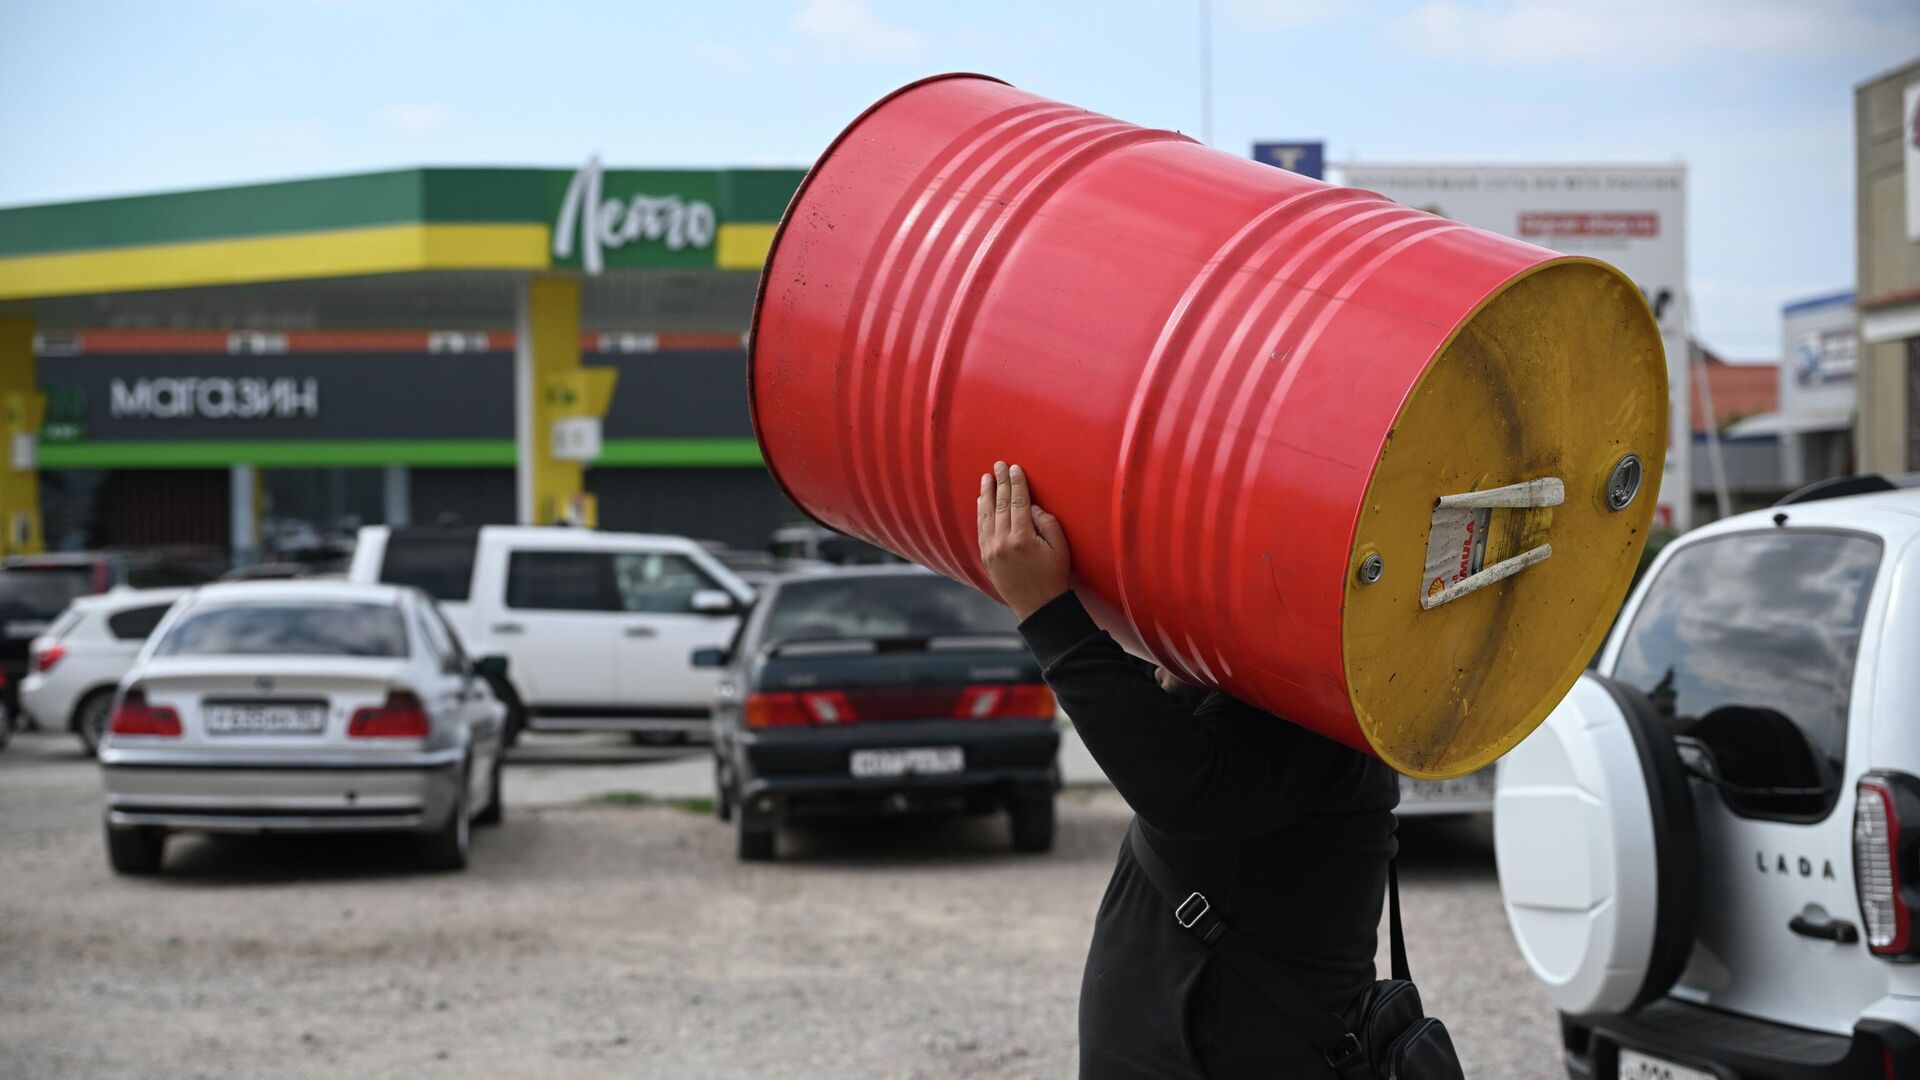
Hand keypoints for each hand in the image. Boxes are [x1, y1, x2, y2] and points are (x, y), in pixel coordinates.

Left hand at [976, 461, 1071, 619]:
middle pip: (1000, 504)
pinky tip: (981, 501)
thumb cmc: (1053, 577)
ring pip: (987, 514)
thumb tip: (1033, 507)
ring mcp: (991, 549)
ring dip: (986, 494)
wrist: (1037, 606)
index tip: (1015, 468)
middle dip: (1000, 482)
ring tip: (987, 477)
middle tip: (999, 464)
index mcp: (1023, 538)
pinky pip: (981, 528)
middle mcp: (1003, 541)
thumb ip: (1048, 523)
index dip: (1017, 483)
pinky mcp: (986, 557)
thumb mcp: (1060, 549)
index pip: (1018, 502)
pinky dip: (981, 512)